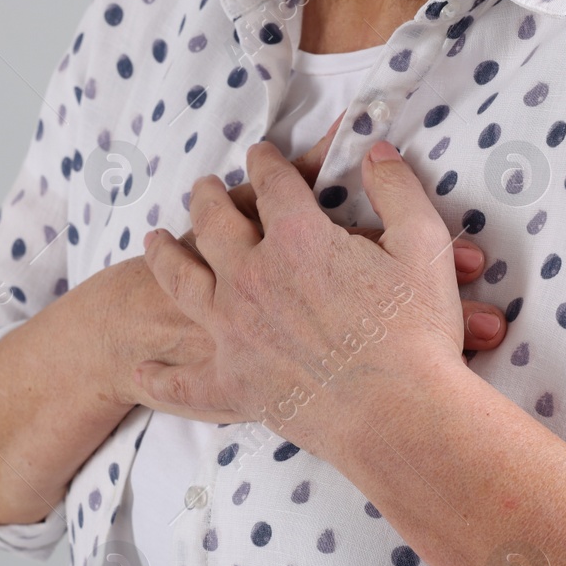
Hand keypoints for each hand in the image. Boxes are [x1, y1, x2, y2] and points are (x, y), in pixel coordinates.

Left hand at [134, 137, 471, 454]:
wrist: (399, 415)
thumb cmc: (418, 332)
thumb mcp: (422, 244)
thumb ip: (396, 188)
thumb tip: (374, 150)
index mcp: (297, 237)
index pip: (273, 184)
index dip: (267, 163)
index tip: (260, 154)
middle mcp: (251, 275)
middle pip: (215, 223)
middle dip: (209, 198)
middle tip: (204, 187)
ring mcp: (233, 329)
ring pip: (182, 282)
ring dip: (165, 256)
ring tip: (156, 240)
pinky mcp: (231, 382)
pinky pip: (184, 380)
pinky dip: (160, 377)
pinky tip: (143, 371)